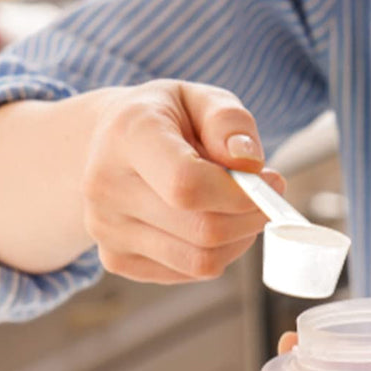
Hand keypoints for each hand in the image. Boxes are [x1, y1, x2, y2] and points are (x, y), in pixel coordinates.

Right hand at [83, 80, 283, 282]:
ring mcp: (105, 230)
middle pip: (200, 230)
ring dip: (236, 241)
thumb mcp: (198, 97)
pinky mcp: (115, 259)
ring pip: (198, 261)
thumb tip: (249, 164)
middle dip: (249, 218)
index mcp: (128, 137)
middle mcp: (107, 187)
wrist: (101, 144)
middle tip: (265, 197)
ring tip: (238, 210)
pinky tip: (209, 224)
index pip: (186, 184)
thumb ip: (229, 121)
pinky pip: (186, 273)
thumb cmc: (161, 119)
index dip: (239, 194)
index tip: (269, 181)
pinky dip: (213, 254)